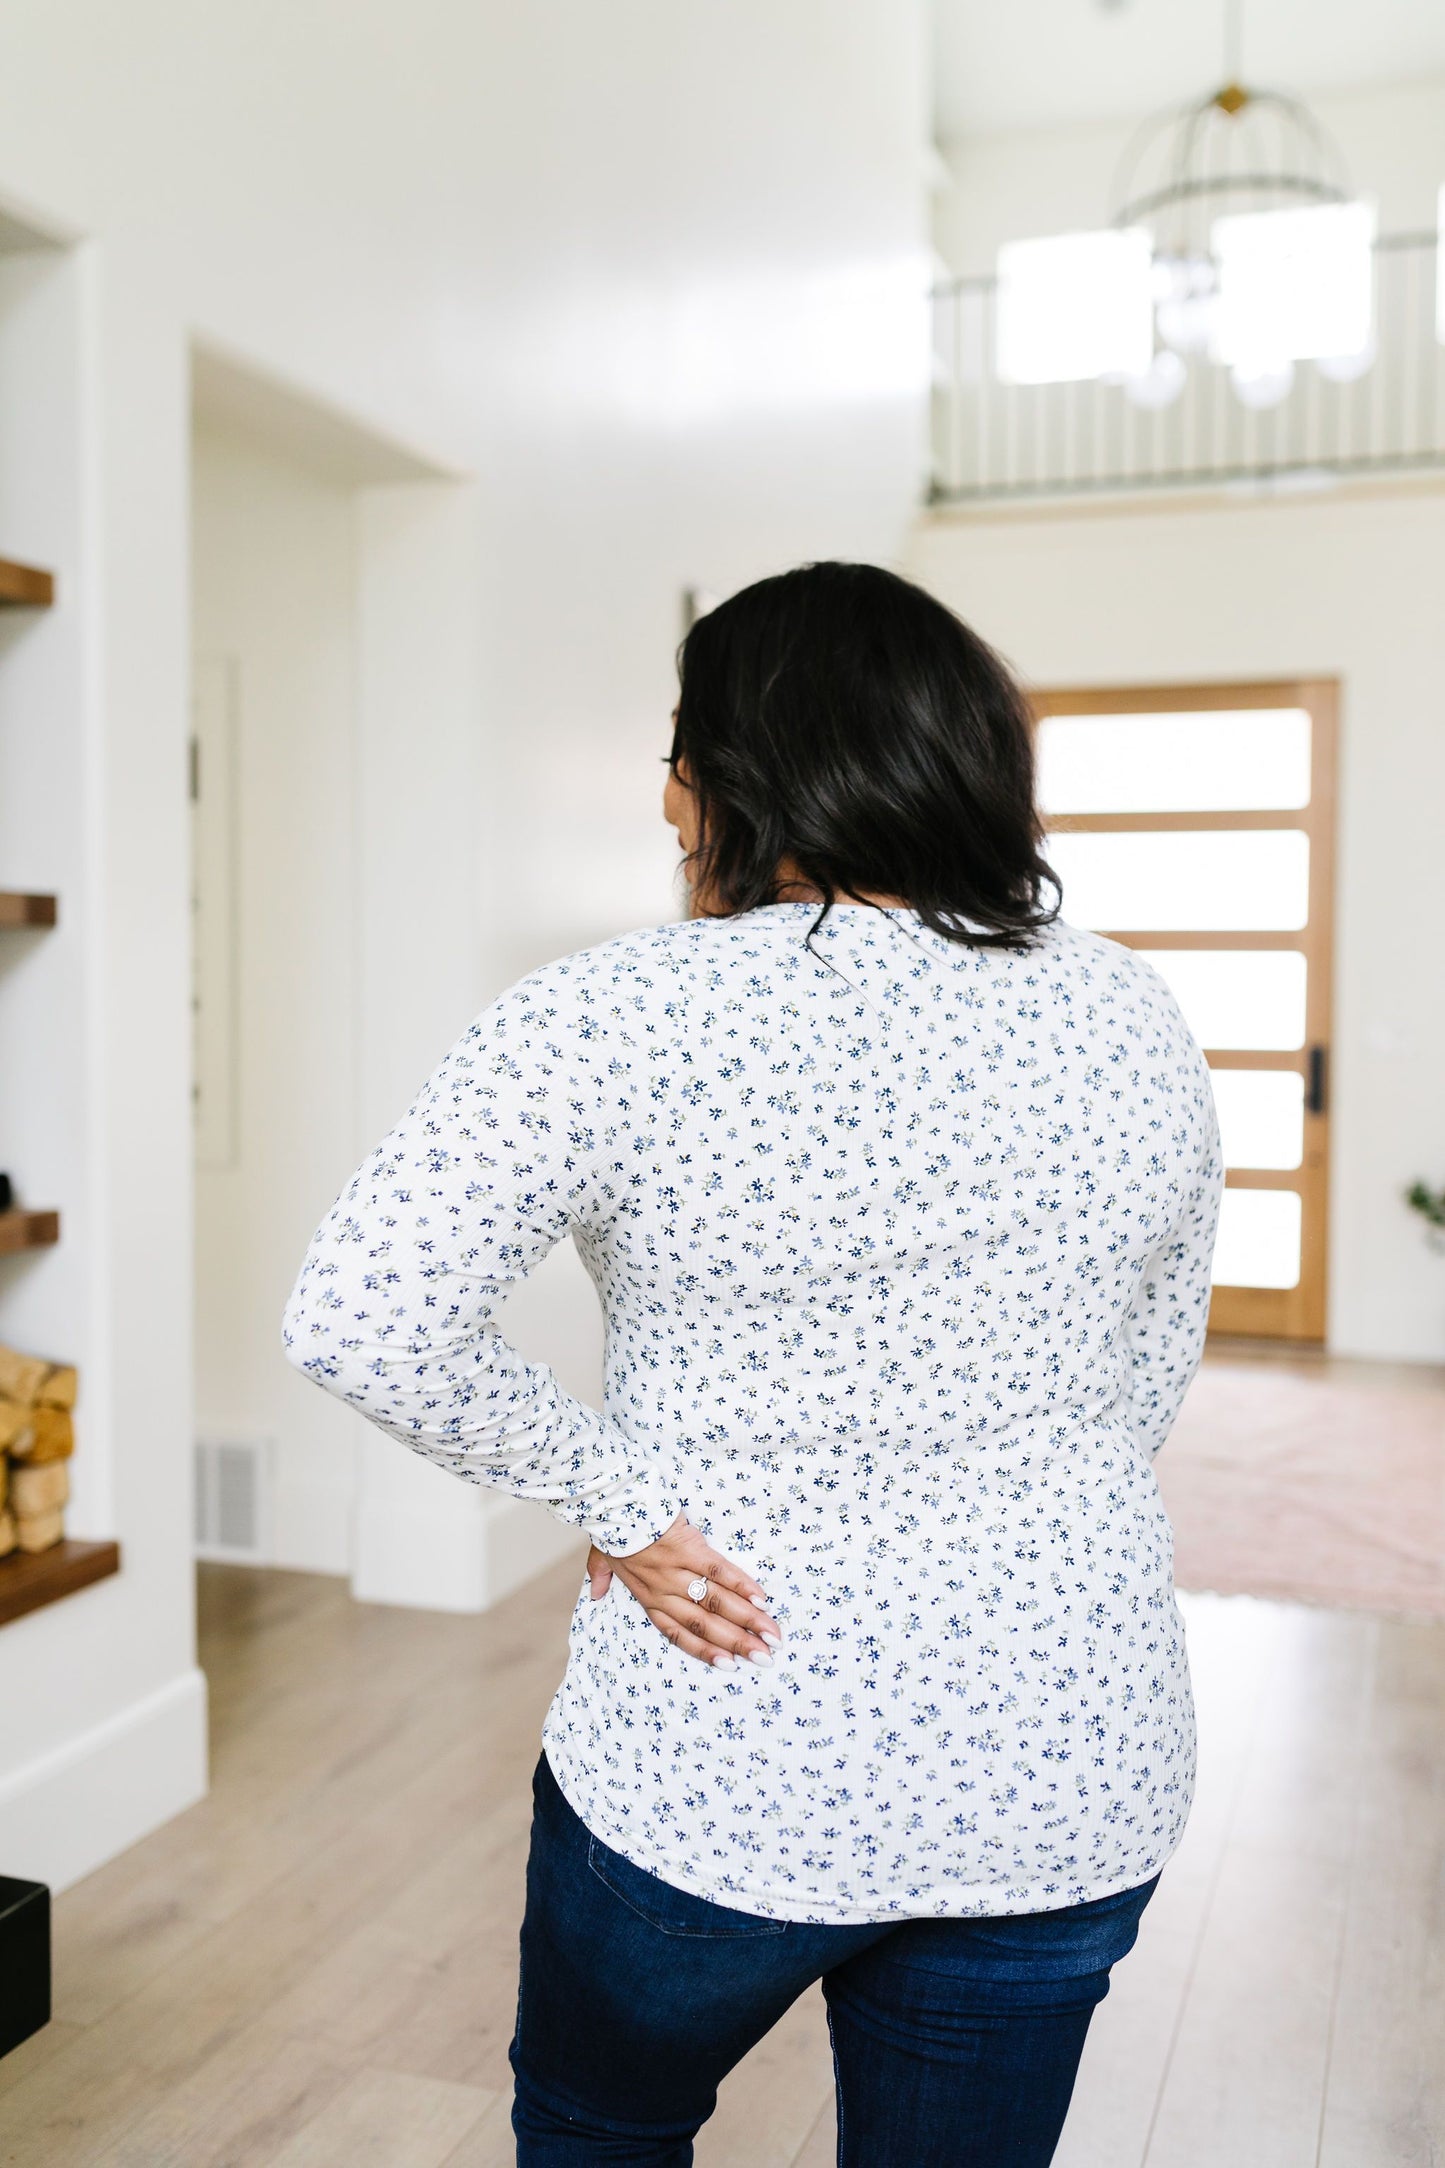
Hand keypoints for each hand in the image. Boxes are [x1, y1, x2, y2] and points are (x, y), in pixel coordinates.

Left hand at [586, 1514, 782, 1669]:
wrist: (615, 1503)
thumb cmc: (610, 1528)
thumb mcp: (601, 1556)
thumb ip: (600, 1576)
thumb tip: (594, 1594)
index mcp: (648, 1598)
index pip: (680, 1633)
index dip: (707, 1651)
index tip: (731, 1665)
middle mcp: (665, 1592)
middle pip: (706, 1625)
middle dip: (739, 1643)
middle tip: (765, 1658)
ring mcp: (679, 1572)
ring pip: (718, 1603)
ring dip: (749, 1621)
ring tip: (772, 1636)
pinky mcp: (691, 1549)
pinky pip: (719, 1572)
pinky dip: (741, 1586)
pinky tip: (761, 1600)